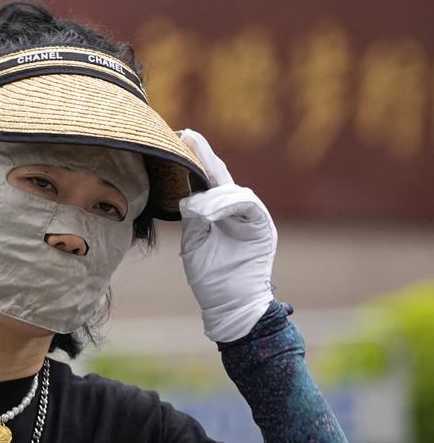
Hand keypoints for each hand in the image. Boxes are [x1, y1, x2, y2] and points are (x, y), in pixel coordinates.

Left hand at [178, 129, 275, 342]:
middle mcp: (239, 210)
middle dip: (205, 156)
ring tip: (195, 202)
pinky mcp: (262, 227)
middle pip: (222, 176)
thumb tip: (188, 194)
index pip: (209, 179)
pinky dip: (226, 205)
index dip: (197, 158)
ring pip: (233, 189)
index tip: (180, 136)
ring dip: (211, 192)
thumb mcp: (195, 241)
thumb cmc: (212, 277)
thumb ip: (194, 215)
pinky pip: (246, 204)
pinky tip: (209, 210)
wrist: (232, 306)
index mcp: (222, 212)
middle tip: (187, 136)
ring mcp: (253, 217)